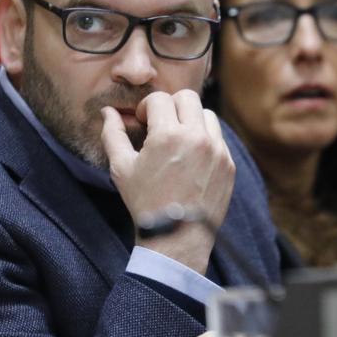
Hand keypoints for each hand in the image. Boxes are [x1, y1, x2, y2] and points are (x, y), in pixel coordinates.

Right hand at [101, 90, 234, 273]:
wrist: (176, 238)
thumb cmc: (145, 203)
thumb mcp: (122, 169)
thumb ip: (113, 134)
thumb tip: (108, 112)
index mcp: (168, 135)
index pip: (160, 99)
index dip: (147, 107)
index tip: (144, 122)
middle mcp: (197, 138)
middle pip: (188, 98)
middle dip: (171, 106)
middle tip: (161, 125)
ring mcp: (217, 151)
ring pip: (207, 115)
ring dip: (191, 120)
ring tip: (178, 141)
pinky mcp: (229, 164)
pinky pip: (218, 138)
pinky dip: (205, 140)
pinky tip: (191, 159)